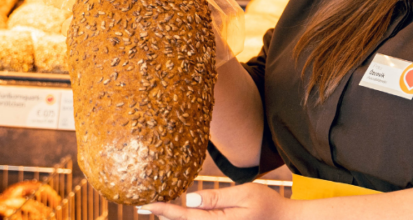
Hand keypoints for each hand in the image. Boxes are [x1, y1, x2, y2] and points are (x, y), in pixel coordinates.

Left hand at [139, 184, 294, 219]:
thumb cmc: (268, 205)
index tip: (144, 204)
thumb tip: (189, 199)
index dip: (163, 210)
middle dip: (165, 217)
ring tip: (159, 211)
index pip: (184, 217)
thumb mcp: (245, 194)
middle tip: (145, 206)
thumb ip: (216, 198)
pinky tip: (182, 215)